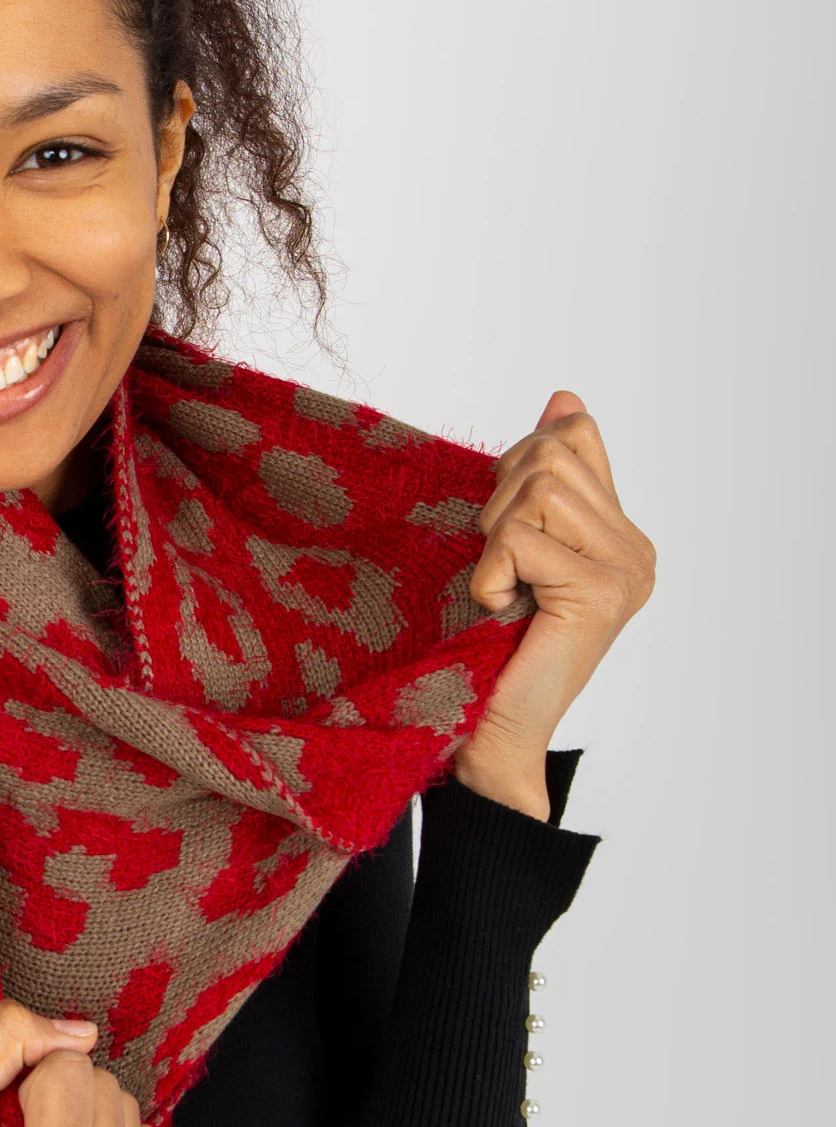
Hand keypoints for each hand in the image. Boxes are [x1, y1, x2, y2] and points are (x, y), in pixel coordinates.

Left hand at [453, 391, 655, 819]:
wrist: (491, 729)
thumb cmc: (489, 640)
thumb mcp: (512, 542)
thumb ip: (544, 477)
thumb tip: (565, 396)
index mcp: (620, 532)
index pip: (574, 434)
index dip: (518, 466)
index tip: (507, 528)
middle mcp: (636, 549)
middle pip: (551, 452)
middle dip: (500, 503)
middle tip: (502, 568)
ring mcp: (626, 570)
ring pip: (538, 487)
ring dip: (495, 538)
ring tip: (506, 590)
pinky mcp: (602, 591)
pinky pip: (520, 536)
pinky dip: (490, 572)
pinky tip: (503, 611)